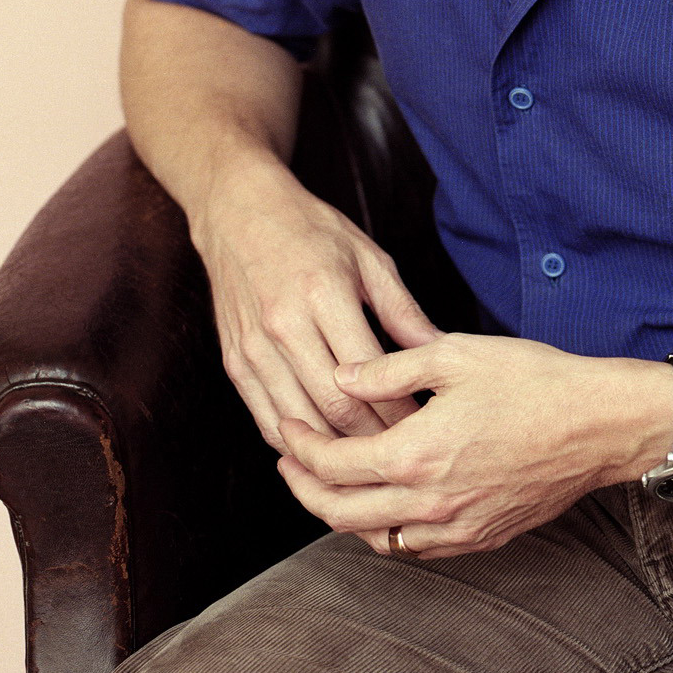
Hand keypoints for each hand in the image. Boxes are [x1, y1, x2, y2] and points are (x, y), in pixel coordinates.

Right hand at [194, 156, 440, 444]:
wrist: (239, 212)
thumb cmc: (311, 231)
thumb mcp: (368, 258)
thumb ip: (403, 310)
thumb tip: (438, 353)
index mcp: (323, 294)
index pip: (368, 375)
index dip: (399, 410)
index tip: (427, 426)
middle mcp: (283, 325)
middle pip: (333, 408)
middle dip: (373, 439)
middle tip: (405, 452)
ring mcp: (253, 347)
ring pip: (298, 422)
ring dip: (336, 449)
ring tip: (371, 460)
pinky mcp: (234, 361)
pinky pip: (266, 417)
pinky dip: (298, 441)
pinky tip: (326, 448)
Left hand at [274, 333, 671, 558]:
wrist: (600, 425)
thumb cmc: (534, 381)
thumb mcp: (455, 353)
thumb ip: (388, 369)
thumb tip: (341, 377)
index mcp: (415, 454)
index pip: (331, 465)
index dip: (299, 446)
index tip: (286, 428)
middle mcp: (429, 501)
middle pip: (339, 513)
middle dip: (304, 488)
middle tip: (290, 462)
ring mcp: (457, 527)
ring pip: (375, 539)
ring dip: (341, 516)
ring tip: (329, 486)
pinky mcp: (482, 537)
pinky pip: (416, 547)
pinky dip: (386, 532)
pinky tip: (385, 507)